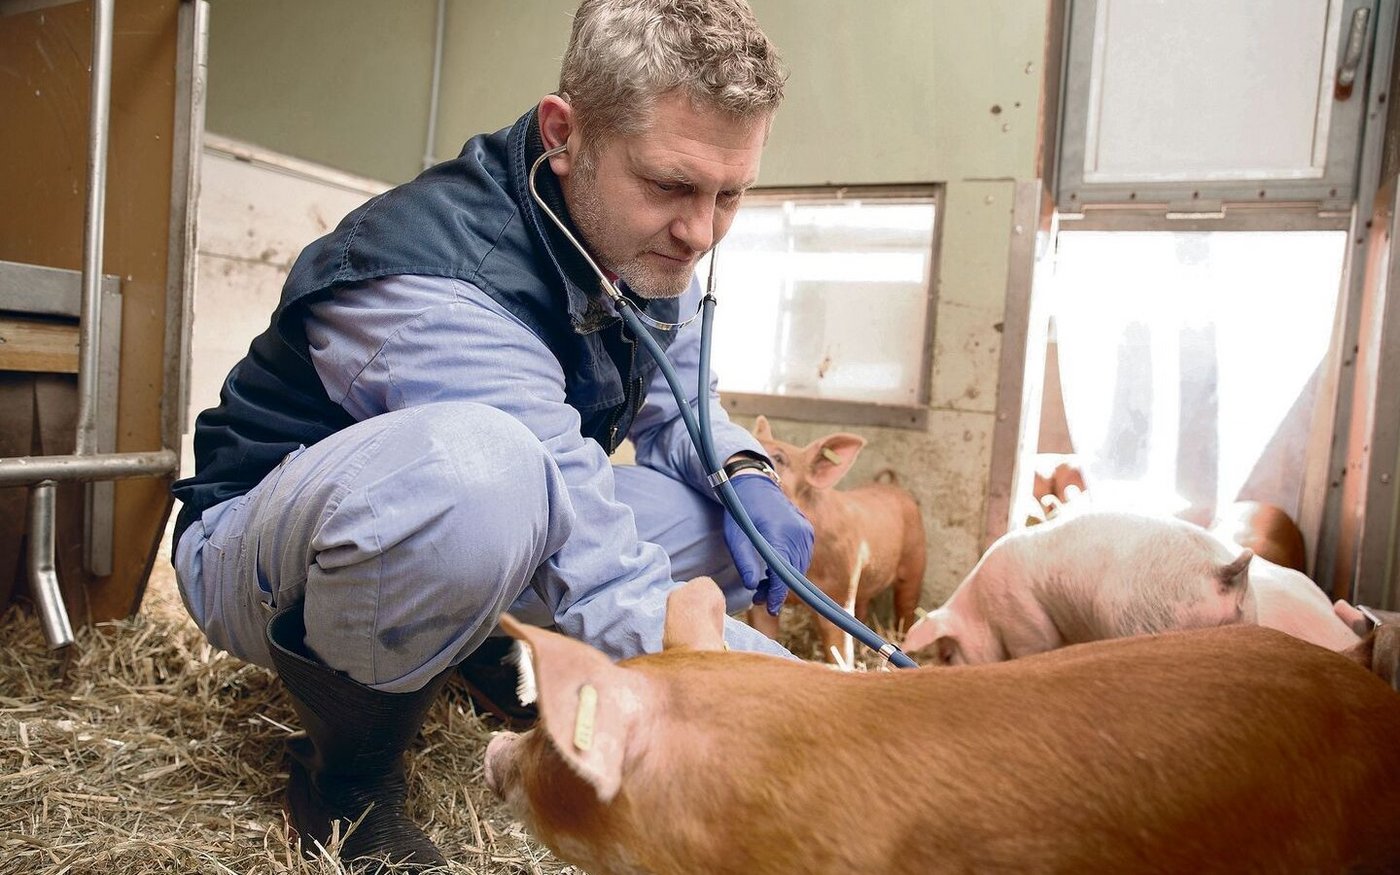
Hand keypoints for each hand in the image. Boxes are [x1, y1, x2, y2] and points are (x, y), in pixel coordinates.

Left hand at [721, 474, 813, 616]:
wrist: (754, 484)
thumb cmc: (740, 512)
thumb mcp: (735, 537)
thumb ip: (744, 562)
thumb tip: (752, 587)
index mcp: (779, 535)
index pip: (783, 574)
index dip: (777, 595)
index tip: (770, 609)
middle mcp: (798, 533)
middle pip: (793, 573)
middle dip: (777, 589)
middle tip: (758, 599)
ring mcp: (806, 531)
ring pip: (799, 567)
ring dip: (783, 579)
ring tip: (763, 586)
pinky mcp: (807, 531)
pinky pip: (802, 556)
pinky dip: (790, 567)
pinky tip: (773, 570)